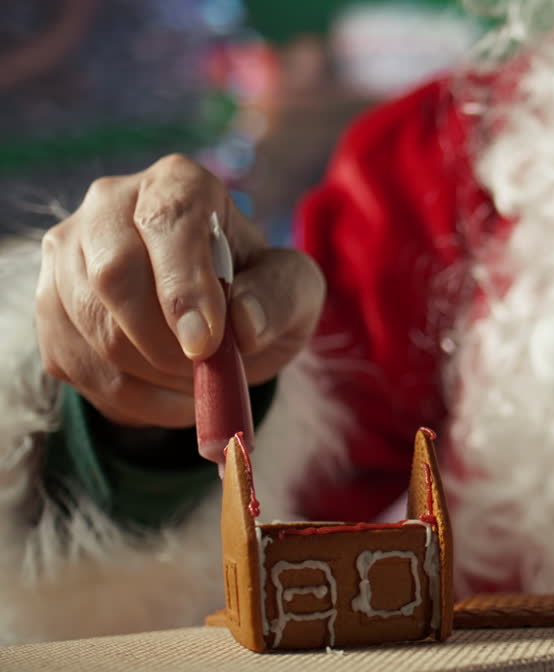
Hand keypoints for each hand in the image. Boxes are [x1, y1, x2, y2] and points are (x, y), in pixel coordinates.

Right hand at [36, 154, 324, 428]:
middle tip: (205, 371)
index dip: (184, 286)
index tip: (206, 343)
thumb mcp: (294, 289)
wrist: (214, 323)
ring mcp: (69, 250)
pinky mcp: (48, 302)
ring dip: (150, 372)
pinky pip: (73, 359)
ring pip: (90, 323)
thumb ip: (281, 297)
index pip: (169, 222)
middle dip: (164, 341)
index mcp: (179, 183)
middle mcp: (111, 203)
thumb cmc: (257, 292)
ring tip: (194, 380)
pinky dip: (127, 394)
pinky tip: (164, 390)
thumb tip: (244, 321)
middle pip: (114, 273)